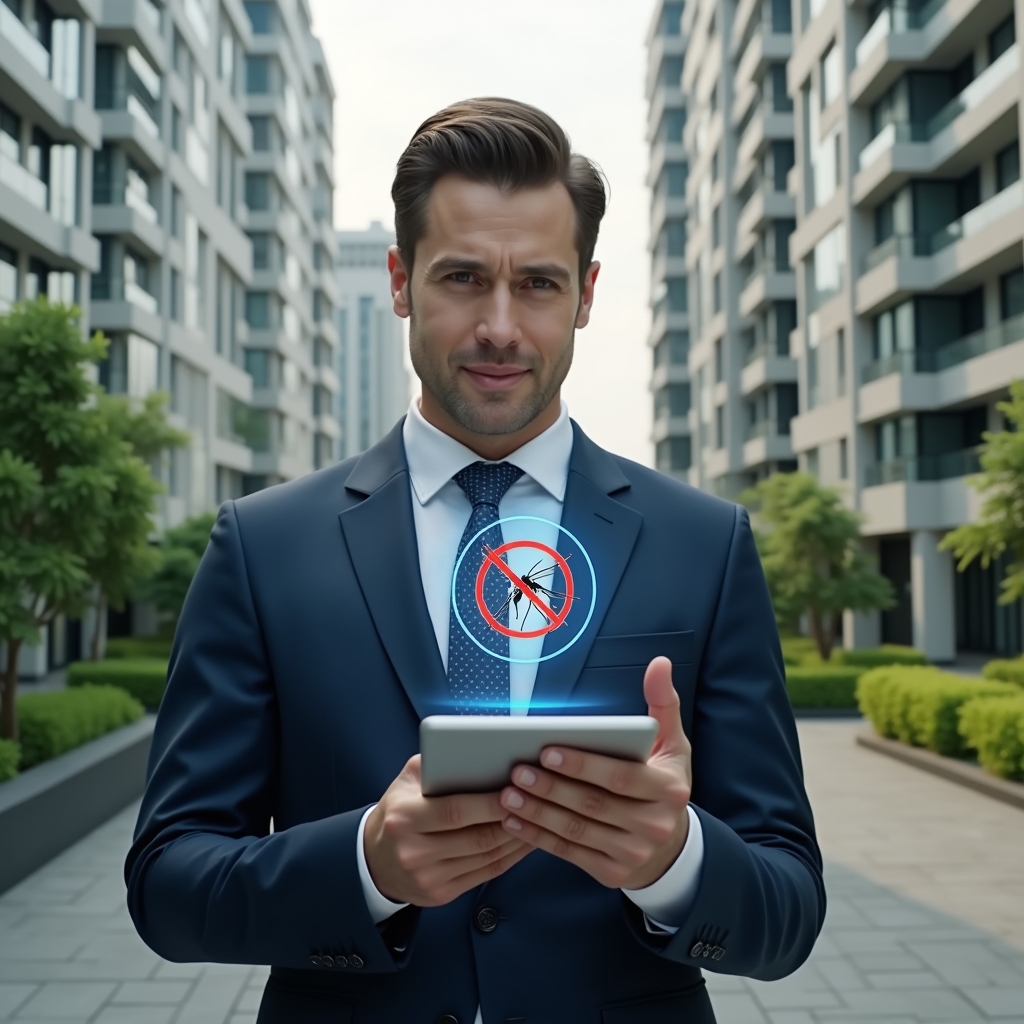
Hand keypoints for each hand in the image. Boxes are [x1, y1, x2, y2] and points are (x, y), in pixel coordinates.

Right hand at [363, 755, 531, 906]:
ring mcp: (428, 878)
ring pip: (486, 857)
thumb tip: (476, 751)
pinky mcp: (441, 894)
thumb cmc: (399, 809)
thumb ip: (436, 762)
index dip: (490, 803)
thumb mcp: (407, 779)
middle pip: (477, 837)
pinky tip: (524, 841)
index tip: (517, 790)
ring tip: (538, 819)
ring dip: (517, 839)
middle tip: (537, 803)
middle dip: (512, 820)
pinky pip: (486, 874)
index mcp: (404, 817)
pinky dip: (510, 857)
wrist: (375, 859)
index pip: (455, 811)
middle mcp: (414, 852)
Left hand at [499, 656, 691, 889]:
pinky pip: (569, 853)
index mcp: (668, 790)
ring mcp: (633, 853)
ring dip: (538, 813)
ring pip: (576, 831)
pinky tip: (514, 822)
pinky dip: (538, 838)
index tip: (547, 750)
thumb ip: (662, 702)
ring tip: (507, 794)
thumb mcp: (672, 744)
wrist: (672, 847)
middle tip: (517, 769)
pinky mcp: (611, 873)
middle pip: (593, 805)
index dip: (582, 764)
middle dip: (551, 787)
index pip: (620, 777)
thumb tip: (658, 663)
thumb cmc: (662, 784)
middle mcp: (654, 825)